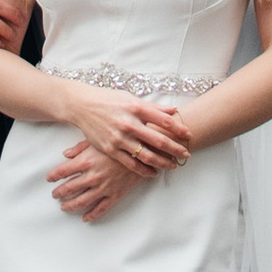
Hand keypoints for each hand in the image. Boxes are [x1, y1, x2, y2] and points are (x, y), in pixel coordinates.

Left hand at [47, 145, 142, 223]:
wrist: (142, 151)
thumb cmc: (119, 143)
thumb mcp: (97, 140)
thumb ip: (79, 148)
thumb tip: (65, 154)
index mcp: (86, 161)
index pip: (63, 171)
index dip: (54, 176)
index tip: (49, 179)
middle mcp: (92, 176)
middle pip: (70, 188)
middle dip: (60, 192)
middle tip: (55, 195)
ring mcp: (103, 187)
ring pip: (82, 201)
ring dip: (71, 205)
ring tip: (64, 207)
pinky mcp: (115, 194)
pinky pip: (101, 208)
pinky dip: (91, 215)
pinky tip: (85, 218)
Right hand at [62, 84, 192, 178]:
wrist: (82, 106)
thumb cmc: (108, 100)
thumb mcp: (131, 98)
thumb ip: (152, 107)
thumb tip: (173, 111)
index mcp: (136, 108)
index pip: (164, 120)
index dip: (179, 129)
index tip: (188, 135)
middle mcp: (129, 123)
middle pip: (159, 140)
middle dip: (175, 149)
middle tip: (186, 154)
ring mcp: (120, 138)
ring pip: (147, 155)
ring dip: (163, 162)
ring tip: (173, 166)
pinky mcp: (111, 149)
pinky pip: (131, 163)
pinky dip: (144, 170)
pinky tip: (153, 173)